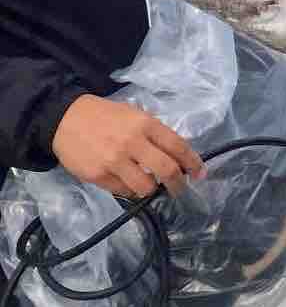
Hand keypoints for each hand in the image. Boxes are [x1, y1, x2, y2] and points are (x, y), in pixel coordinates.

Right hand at [52, 95, 203, 199]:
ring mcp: (114, 161)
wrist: (65, 118)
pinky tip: (128, 183)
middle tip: (180, 189)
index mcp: (146, 124)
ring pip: (146, 187)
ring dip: (152, 190)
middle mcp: (133, 143)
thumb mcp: (135, 115)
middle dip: (178, 184)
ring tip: (150, 186)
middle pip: (167, 170)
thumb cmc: (106, 116)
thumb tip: (177, 157)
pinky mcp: (98, 175)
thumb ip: (155, 134)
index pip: (178, 147)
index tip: (200, 173)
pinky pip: (123, 191)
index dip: (193, 163)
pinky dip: (130, 190)